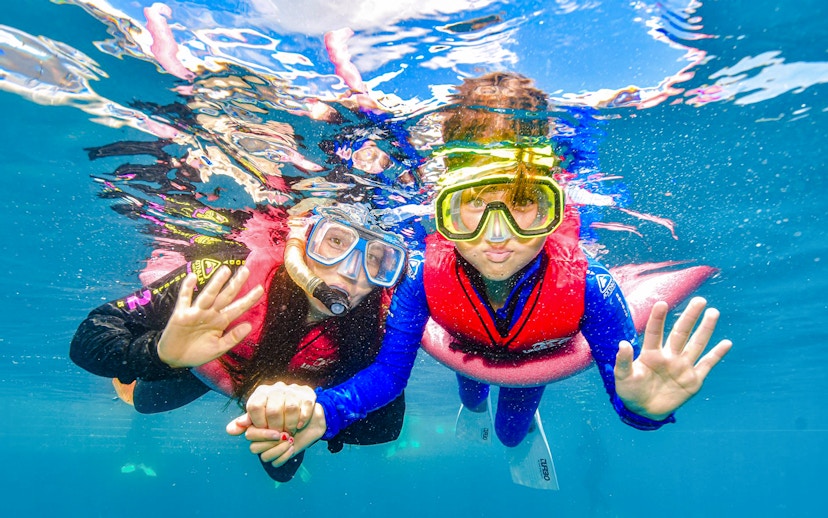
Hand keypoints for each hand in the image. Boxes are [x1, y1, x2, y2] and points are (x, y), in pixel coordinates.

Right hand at [157, 266, 263, 367]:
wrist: (174, 359)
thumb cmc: (197, 353)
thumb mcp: (218, 348)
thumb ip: (233, 337)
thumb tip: (250, 325)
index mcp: (221, 321)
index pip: (237, 308)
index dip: (249, 299)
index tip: (261, 288)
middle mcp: (210, 314)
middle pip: (225, 296)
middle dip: (235, 284)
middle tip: (246, 270)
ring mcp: (196, 312)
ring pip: (208, 295)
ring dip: (216, 283)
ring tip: (225, 270)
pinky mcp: (180, 314)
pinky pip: (184, 299)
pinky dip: (187, 288)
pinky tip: (193, 277)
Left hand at [225, 382, 316, 435]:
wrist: (296, 404)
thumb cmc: (272, 415)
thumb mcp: (257, 418)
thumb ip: (244, 425)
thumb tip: (230, 430)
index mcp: (261, 392)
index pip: (255, 406)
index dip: (258, 422)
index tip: (263, 430)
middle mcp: (276, 388)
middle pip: (273, 410)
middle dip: (276, 428)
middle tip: (277, 436)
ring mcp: (293, 390)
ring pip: (290, 408)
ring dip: (290, 425)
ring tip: (288, 433)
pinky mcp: (307, 393)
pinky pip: (305, 406)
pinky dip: (302, 419)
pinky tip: (299, 426)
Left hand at [614, 297, 732, 419]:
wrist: (644, 411)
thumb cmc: (630, 391)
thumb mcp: (623, 377)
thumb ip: (623, 361)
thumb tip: (623, 343)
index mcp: (651, 354)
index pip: (655, 332)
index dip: (658, 319)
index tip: (661, 303)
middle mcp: (669, 356)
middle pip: (681, 333)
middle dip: (690, 317)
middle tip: (700, 300)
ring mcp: (682, 367)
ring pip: (696, 344)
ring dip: (705, 329)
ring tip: (713, 312)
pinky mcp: (693, 380)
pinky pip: (707, 364)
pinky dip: (717, 354)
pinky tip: (727, 343)